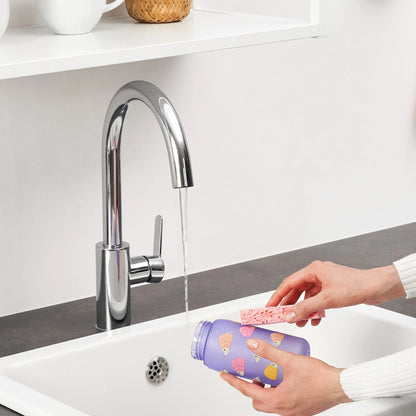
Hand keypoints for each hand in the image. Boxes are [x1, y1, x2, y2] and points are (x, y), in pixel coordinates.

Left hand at [221, 338, 350, 415]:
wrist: (340, 386)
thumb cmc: (319, 377)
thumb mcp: (289, 360)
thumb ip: (269, 352)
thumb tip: (253, 344)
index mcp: (278, 401)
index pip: (248, 392)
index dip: (235, 382)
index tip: (225, 376)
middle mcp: (284, 410)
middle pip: (257, 401)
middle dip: (249, 388)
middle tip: (245, 374)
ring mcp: (293, 412)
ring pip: (270, 403)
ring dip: (263, 390)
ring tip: (263, 374)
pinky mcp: (300, 410)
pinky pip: (281, 403)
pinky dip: (275, 392)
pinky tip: (280, 379)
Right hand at [266, 261, 404, 325]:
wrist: (376, 287)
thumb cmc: (355, 286)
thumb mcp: (326, 300)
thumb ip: (305, 308)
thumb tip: (289, 315)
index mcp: (313, 270)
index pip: (288, 283)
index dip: (277, 296)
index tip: (270, 306)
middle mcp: (317, 274)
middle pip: (297, 290)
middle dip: (290, 305)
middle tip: (282, 316)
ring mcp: (324, 281)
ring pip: (307, 297)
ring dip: (303, 310)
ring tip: (299, 322)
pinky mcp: (331, 289)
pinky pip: (317, 300)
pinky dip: (314, 310)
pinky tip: (315, 320)